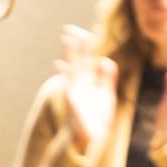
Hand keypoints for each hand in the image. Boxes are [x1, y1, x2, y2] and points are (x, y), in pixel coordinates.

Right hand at [55, 25, 117, 155]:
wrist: (91, 138)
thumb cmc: (97, 118)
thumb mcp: (105, 94)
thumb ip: (106, 78)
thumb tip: (106, 59)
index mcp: (89, 81)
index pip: (88, 59)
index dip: (88, 47)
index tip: (90, 33)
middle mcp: (80, 83)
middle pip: (79, 59)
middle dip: (75, 45)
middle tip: (70, 28)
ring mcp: (75, 89)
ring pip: (73, 66)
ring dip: (70, 53)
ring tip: (66, 37)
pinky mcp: (71, 97)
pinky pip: (69, 81)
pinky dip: (65, 72)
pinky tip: (59, 63)